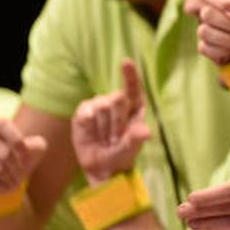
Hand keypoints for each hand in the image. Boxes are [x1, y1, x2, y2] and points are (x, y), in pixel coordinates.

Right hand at [0, 118, 47, 192]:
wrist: (1, 174)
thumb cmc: (19, 157)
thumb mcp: (35, 149)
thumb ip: (37, 145)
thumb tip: (28, 148)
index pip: (4, 124)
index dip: (17, 139)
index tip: (25, 152)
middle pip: (4, 153)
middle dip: (17, 167)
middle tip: (22, 173)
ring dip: (9, 178)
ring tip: (14, 181)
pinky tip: (4, 186)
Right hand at [71, 60, 150, 184]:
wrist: (101, 167)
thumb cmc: (122, 154)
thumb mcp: (131, 149)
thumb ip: (136, 139)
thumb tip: (145, 132)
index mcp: (135, 107)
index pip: (133, 88)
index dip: (130, 75)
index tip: (125, 62)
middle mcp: (118, 103)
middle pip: (117, 98)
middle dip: (117, 121)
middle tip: (115, 138)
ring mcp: (100, 105)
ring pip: (101, 105)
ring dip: (103, 127)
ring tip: (105, 138)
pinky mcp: (84, 112)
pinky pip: (85, 110)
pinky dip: (88, 122)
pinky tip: (90, 132)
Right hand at [196, 0, 229, 64]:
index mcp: (227, 0)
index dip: (220, 0)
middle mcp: (215, 14)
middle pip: (205, 13)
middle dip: (227, 22)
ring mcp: (210, 32)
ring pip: (203, 31)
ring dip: (225, 38)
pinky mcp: (209, 49)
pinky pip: (203, 48)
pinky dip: (220, 50)